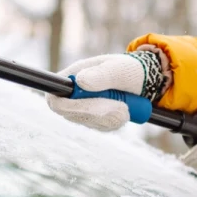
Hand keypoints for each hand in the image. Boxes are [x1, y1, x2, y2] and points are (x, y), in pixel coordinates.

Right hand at [46, 52, 160, 131]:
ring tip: (126, 103)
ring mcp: (83, 110)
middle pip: (72, 116)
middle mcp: (73, 96)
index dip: (66, 107)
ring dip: (112, 116)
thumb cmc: (128, 69)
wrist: (142, 80)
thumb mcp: (118, 68)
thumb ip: (100, 75)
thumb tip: (80, 82)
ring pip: (91, 123)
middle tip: (123, 106)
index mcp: (71, 78)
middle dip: (99, 112)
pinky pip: (104, 128)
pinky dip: (117, 120)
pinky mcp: (95, 121)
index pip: (54, 99)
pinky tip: (125, 109)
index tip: (91, 105)